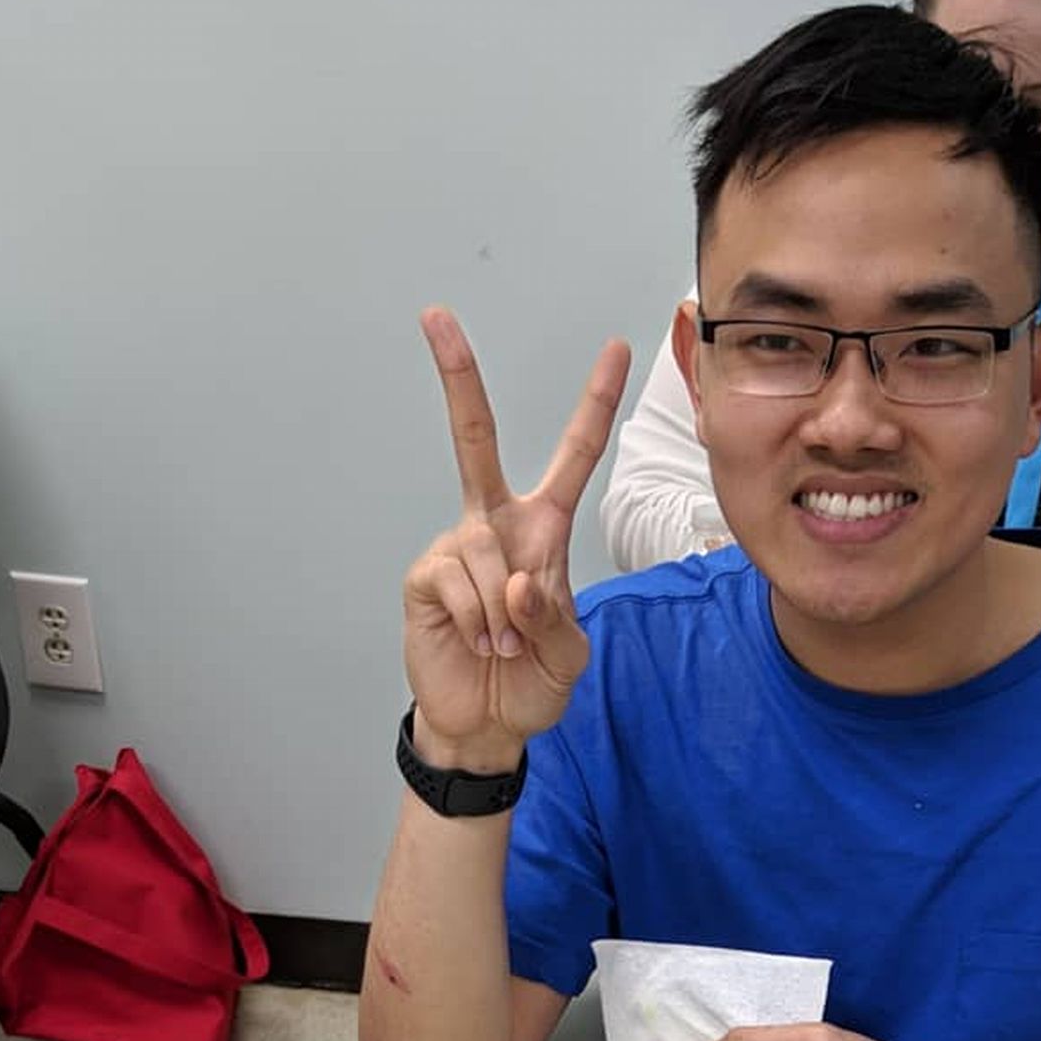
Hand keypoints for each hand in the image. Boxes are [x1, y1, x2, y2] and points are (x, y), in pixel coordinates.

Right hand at [403, 310, 630, 771]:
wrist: (487, 724)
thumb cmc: (532, 680)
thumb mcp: (568, 654)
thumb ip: (553, 617)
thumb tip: (514, 585)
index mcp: (542, 530)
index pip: (574, 456)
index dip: (595, 404)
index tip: (614, 347)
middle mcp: (495, 525)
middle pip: (475, 440)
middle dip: (457, 378)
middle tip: (435, 316)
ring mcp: (456, 547)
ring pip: (486, 553)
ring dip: (505, 615)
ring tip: (505, 646)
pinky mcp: (426, 577)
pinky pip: (460, 585)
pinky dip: (478, 622)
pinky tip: (478, 642)